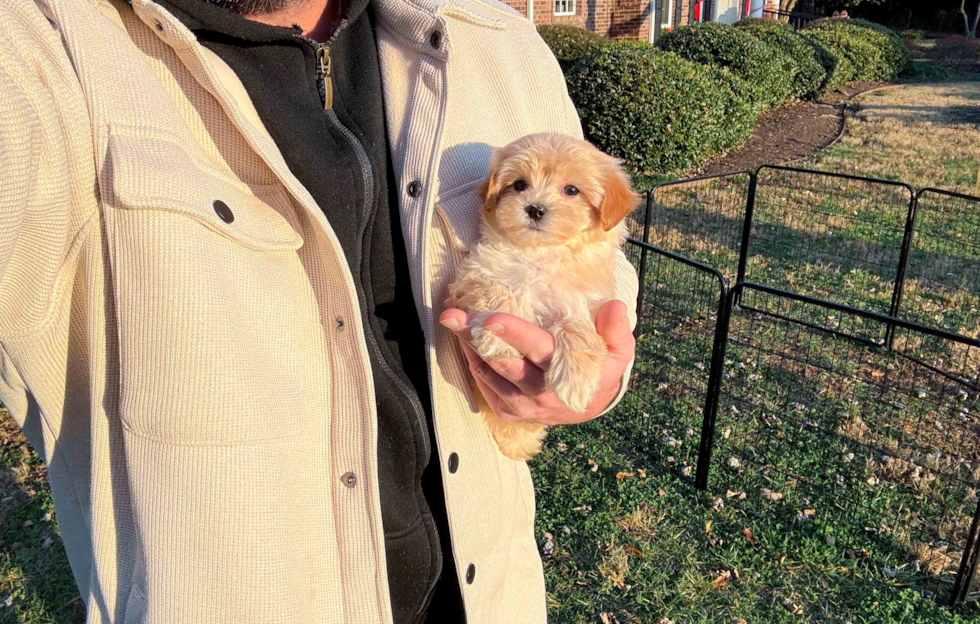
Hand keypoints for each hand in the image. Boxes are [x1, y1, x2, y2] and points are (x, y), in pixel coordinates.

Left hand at [438, 299, 635, 425]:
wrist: (588, 406)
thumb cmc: (601, 369)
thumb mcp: (618, 351)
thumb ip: (615, 330)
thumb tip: (614, 306)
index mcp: (565, 375)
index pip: (537, 351)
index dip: (515, 334)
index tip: (491, 318)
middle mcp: (539, 394)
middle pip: (502, 362)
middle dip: (474, 337)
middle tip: (452, 314)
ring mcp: (520, 405)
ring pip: (487, 373)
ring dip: (467, 345)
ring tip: (452, 317)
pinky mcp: (507, 411)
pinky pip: (483, 384)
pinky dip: (472, 360)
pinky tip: (463, 337)